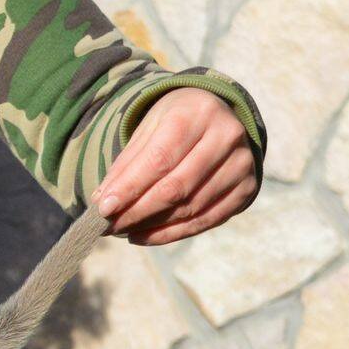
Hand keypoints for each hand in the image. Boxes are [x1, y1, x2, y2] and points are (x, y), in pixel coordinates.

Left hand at [92, 87, 257, 246]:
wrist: (216, 116)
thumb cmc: (173, 123)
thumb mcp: (146, 131)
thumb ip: (126, 165)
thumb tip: (102, 204)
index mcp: (198, 112)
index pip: (159, 159)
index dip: (130, 188)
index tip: (103, 209)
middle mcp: (227, 135)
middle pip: (176, 188)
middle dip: (136, 212)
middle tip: (107, 226)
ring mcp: (242, 163)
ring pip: (190, 208)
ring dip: (151, 226)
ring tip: (122, 230)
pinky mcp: (247, 188)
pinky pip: (206, 221)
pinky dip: (171, 233)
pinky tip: (144, 236)